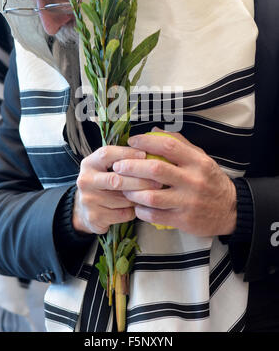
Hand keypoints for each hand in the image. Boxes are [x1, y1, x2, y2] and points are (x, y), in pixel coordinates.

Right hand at [73, 146, 161, 234]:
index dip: (127, 153)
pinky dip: (133, 211)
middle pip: (116, 179)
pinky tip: (136, 207)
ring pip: (122, 199)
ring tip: (149, 195)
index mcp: (89, 164)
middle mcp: (85, 181)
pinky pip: (123, 214)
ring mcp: (89, 200)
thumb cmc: (104, 183)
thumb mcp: (106, 167)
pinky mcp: (95, 217)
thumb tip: (150, 151)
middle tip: (158, 181)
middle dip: (140, 181)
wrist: (86, 210)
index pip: (107, 154)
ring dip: (139, 198)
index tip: (145, 155)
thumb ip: (122, 160)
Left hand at [112, 130, 236, 236]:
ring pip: (152, 195)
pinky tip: (136, 205)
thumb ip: (179, 144)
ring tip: (123, 187)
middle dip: (132, 166)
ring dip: (133, 191)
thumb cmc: (211, 180)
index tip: (132, 142)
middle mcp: (193, 180)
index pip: (168, 146)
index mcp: (197, 161)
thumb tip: (154, 130)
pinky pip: (156, 216)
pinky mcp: (184, 220)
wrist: (231, 210)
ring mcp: (188, 201)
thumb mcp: (202, 158)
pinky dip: (141, 210)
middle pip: (156, 170)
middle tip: (119, 166)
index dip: (146, 142)